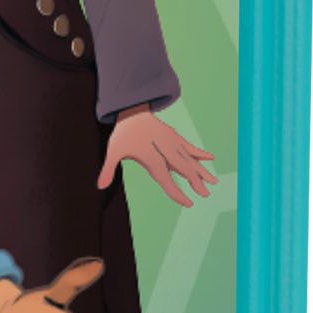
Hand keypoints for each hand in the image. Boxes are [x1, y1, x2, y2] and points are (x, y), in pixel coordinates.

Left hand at [99, 108, 217, 205]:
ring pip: (189, 159)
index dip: (177, 193)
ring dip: (201, 170)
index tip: (188, 203)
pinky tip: (211, 157)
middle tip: (205, 195)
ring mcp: (172, 142)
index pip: (166, 179)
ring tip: (214, 182)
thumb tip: (99, 187)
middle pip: (183, 169)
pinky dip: (199, 152)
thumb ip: (108, 169)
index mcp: (152, 157)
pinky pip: (189, 146)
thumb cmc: (123, 132)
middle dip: (195, 182)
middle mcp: (165, 150)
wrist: (131, 109)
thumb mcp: (113, 151)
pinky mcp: (175, 136)